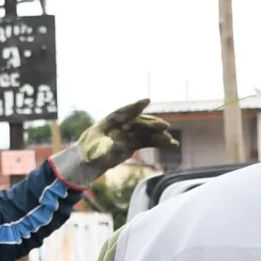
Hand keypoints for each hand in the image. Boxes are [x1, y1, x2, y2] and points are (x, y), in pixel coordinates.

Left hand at [56, 99, 179, 183]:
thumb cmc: (89, 153)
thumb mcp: (95, 151)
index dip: (135, 106)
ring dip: (158, 135)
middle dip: (152, 124)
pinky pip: (148, 141)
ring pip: (145, 132)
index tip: (147, 100)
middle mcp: (121, 125)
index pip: (124, 112)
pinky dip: (159, 142)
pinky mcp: (133, 142)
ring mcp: (128, 133)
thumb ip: (106, 148)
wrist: (89, 159)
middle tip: (165, 126)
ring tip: (171, 141)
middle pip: (139, 122)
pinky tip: (171, 144)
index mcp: (109, 122)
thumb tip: (117, 146)